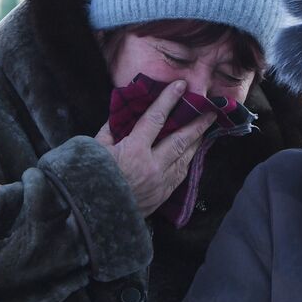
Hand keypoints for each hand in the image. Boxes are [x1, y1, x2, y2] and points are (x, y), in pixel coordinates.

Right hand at [95, 79, 215, 217]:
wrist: (93, 215)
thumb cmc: (91, 179)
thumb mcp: (96, 150)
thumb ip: (111, 130)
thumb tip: (121, 116)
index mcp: (133, 151)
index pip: (155, 119)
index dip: (169, 100)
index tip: (181, 86)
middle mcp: (152, 165)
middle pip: (181, 140)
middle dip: (197, 123)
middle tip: (210, 110)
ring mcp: (160, 183)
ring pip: (185, 158)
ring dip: (197, 142)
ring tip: (205, 129)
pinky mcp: (162, 195)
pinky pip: (180, 175)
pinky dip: (187, 161)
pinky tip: (192, 153)